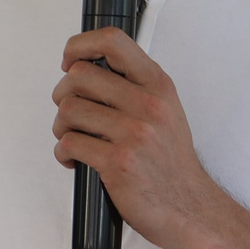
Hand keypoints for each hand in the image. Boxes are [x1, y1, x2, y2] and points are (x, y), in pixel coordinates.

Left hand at [50, 28, 233, 248]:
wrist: (188, 207)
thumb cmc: (168, 159)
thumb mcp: (164, 109)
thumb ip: (132, 86)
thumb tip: (84, 69)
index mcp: (157, 84)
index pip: (113, 41)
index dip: (80, 46)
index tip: (69, 62)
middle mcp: (147, 103)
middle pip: (78, 77)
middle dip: (63, 95)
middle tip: (71, 113)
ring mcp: (133, 133)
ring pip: (68, 110)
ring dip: (61, 127)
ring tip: (74, 139)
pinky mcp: (118, 162)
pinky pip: (69, 143)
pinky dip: (64, 153)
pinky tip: (76, 161)